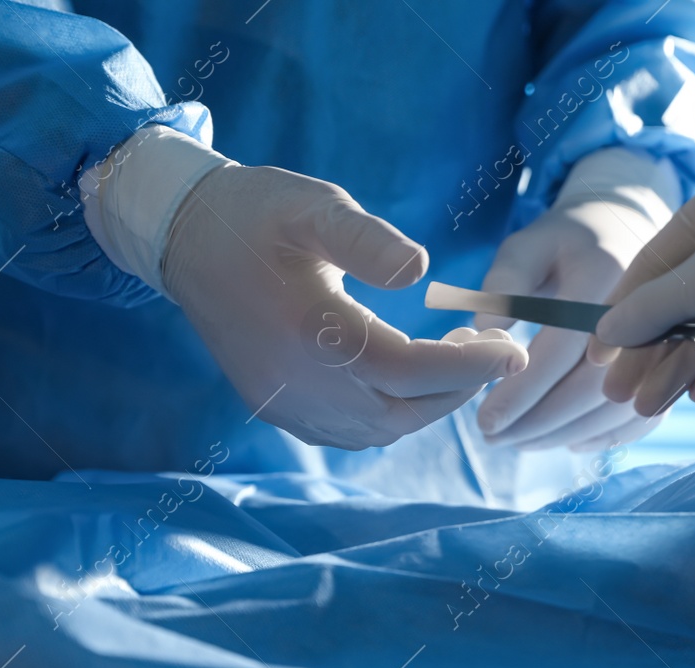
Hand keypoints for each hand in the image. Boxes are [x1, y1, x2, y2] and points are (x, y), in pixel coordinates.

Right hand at [163, 164, 527, 448]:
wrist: (182, 240)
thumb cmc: (255, 214)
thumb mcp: (316, 206)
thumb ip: (371, 241)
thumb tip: (423, 271)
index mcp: (313, 332)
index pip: (411, 370)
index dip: (471, 366)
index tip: (513, 350)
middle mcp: (299, 383)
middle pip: (403, 410)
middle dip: (456, 385)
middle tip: (485, 346)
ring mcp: (285, 404)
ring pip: (380, 430)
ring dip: (425, 403)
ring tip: (450, 357)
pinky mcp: (275, 409)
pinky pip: (349, 433)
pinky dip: (390, 414)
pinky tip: (405, 378)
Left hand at [474, 154, 676, 451]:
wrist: (628, 232)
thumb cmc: (566, 242)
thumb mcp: (529, 243)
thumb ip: (505, 279)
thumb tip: (484, 328)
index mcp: (605, 277)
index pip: (562, 348)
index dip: (523, 390)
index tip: (486, 418)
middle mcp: (642, 314)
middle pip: (592, 388)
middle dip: (539, 422)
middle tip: (494, 438)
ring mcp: (662, 344)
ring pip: (617, 410)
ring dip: (565, 435)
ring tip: (520, 443)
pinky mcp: (668, 366)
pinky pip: (643, 416)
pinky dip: (605, 437)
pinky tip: (568, 443)